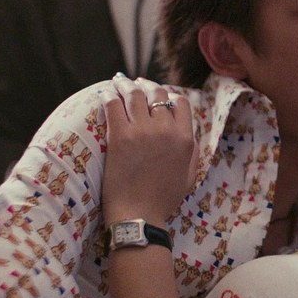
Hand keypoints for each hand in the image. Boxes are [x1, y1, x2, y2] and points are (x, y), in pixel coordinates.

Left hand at [99, 75, 197, 226]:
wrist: (139, 215)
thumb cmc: (164, 200)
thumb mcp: (190, 176)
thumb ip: (193, 151)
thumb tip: (189, 134)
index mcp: (185, 138)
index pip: (180, 102)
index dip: (169, 96)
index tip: (159, 97)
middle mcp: (166, 129)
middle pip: (157, 94)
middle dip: (147, 86)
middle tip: (137, 84)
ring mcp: (142, 131)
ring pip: (135, 94)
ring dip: (126, 85)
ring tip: (119, 82)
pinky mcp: (120, 135)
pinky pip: (113, 104)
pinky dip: (109, 95)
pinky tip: (104, 92)